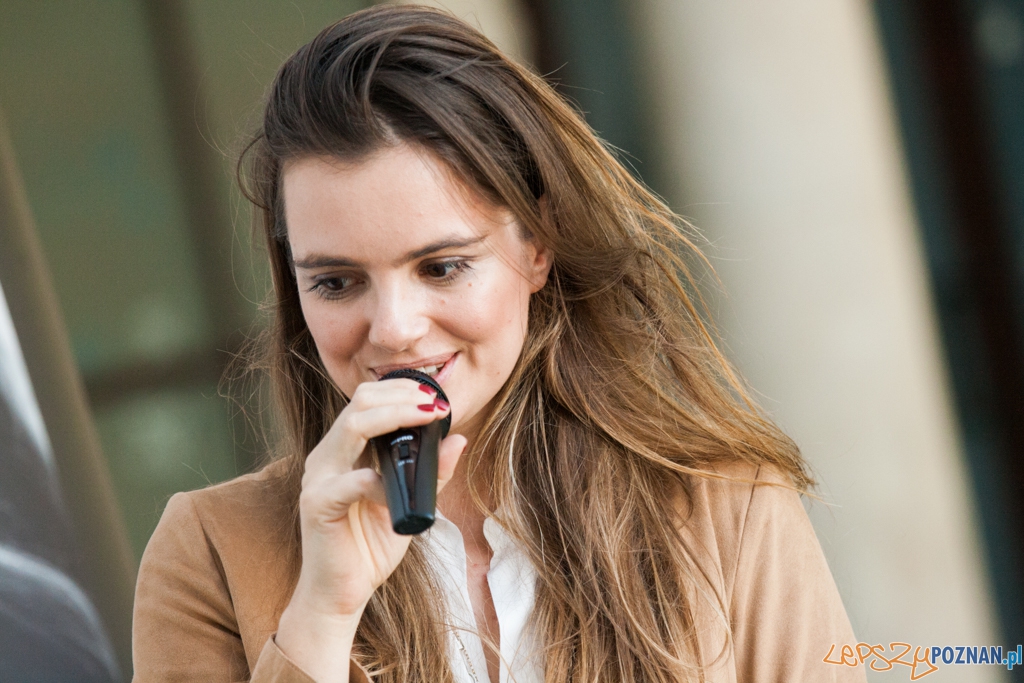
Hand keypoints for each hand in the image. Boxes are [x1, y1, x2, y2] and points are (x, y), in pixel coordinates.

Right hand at [275, 378, 466, 680]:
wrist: (340, 594)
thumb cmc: (369, 547)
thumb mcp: (409, 503)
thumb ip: (429, 472)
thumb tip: (458, 439)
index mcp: (344, 450)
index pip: (367, 400)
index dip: (401, 390)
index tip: (436, 396)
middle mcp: (327, 456)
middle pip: (359, 403)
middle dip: (402, 395)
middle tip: (436, 404)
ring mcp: (319, 478)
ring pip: (352, 427)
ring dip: (395, 417)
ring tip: (427, 418)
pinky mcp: (318, 505)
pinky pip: (347, 482)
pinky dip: (375, 480)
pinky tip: (394, 486)